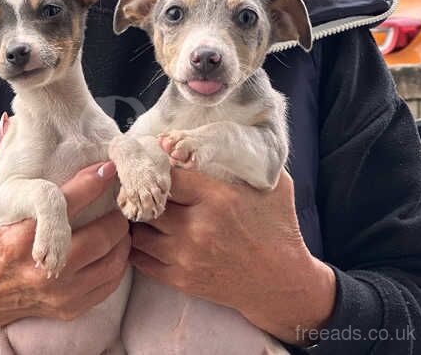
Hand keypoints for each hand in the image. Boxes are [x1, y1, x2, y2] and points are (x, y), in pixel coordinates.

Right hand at [0, 115, 130, 337]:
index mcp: (20, 235)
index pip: (64, 203)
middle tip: (119, 198)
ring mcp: (59, 292)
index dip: (92, 181)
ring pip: (113, 259)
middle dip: (116, 213)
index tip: (107, 166)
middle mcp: (42, 266)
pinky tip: (114, 246)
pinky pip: (111, 282)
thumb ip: (1, 164)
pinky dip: (118, 262)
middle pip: (102, 234)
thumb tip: (10, 122)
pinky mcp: (71, 307)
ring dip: (122, 237)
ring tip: (120, 220)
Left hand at [130, 168, 335, 344]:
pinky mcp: (182, 279)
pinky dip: (137, 247)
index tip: (157, 165)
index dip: (160, 168)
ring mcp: (187, 256)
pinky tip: (144, 236)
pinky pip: (141, 259)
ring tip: (141, 212)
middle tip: (141, 188)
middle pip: (150, 203)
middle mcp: (198, 227)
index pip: (169, 176)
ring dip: (138, 222)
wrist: (282, 283)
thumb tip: (223, 138)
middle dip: (146, 195)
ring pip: (139, 232)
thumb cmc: (278, 228)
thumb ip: (247, 160)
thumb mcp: (273, 185)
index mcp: (218, 198)